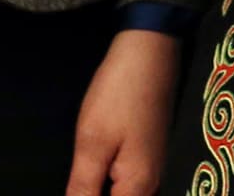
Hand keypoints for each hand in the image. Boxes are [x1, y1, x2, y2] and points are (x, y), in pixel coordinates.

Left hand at [65, 27, 175, 195]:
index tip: (77, 182)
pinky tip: (93, 173)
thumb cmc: (119, 96)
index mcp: (139, 187)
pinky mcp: (151, 153)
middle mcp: (153, 183)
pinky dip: (109, 183)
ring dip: (99, 188)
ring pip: (123, 193)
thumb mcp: (93, 144)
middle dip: (92, 193)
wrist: (150, 51)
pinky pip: (129, 183)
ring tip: (82, 174)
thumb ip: (83, 189)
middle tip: (78, 176)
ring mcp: (155, 167)